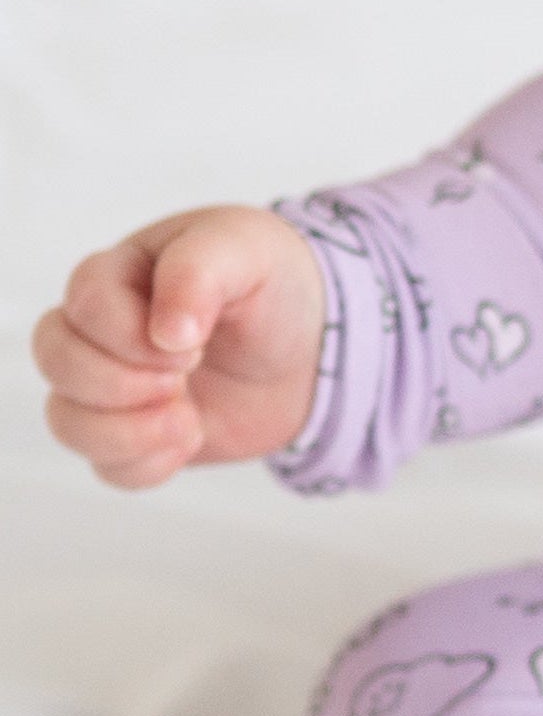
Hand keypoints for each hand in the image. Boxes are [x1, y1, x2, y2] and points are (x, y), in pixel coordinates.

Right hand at [31, 207, 328, 488]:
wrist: (313, 344)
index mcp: (122, 272)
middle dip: (120, 381)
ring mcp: (114, 385)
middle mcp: (103, 330)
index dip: (130, 333)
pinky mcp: (136, 434)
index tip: (194, 341)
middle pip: (56, 358)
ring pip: (66, 420)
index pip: (84, 303)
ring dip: (127, 431)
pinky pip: (107, 466)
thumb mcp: (245, 249)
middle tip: (187, 375)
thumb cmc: (271, 281)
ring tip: (188, 419)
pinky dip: (148, 464)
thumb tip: (165, 331)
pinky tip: (190, 438)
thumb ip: (198, 272)